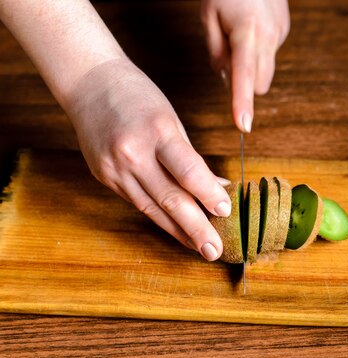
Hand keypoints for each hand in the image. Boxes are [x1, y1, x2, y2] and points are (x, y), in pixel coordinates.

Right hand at [65, 58, 230, 260]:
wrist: (88, 82)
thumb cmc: (139, 97)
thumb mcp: (172, 120)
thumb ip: (192, 158)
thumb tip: (218, 189)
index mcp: (158, 131)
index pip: (187, 170)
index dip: (208, 194)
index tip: (226, 211)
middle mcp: (133, 153)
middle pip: (170, 198)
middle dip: (196, 228)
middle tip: (214, 250)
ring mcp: (114, 168)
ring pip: (152, 208)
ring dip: (178, 232)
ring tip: (199, 248)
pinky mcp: (103, 177)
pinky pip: (137, 202)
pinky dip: (159, 217)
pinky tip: (176, 229)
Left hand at [201, 0, 289, 131]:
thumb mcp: (209, 17)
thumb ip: (216, 51)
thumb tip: (227, 77)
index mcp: (248, 33)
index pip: (244, 78)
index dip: (243, 104)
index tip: (244, 126)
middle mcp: (270, 37)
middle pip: (260, 82)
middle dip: (245, 81)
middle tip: (227, 52)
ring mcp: (280, 33)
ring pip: (265, 69)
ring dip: (251, 65)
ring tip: (239, 35)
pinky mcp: (285, 29)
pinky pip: (269, 52)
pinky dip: (258, 49)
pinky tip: (250, 26)